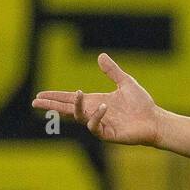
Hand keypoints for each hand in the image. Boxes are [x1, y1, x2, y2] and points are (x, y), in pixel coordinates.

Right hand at [32, 52, 161, 144]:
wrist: (154, 120)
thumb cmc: (141, 104)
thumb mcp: (125, 82)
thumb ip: (112, 71)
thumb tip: (100, 56)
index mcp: (94, 102)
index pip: (70, 99)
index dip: (55, 97)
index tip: (39, 95)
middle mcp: (94, 113)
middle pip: (67, 110)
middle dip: (52, 105)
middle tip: (35, 102)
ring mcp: (100, 124)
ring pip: (79, 117)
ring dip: (75, 106)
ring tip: (78, 94)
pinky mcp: (107, 134)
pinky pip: (95, 126)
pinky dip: (97, 116)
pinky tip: (103, 107)